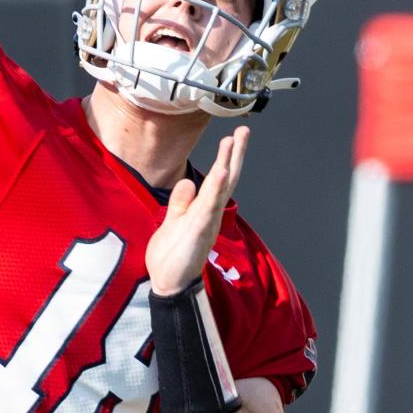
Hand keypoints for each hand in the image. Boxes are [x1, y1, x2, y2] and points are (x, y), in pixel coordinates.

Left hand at [145, 127, 249, 295]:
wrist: (169, 282)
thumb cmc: (173, 255)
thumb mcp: (174, 220)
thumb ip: (182, 202)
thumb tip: (188, 180)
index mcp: (204, 209)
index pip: (219, 179)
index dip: (226, 158)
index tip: (232, 137)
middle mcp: (210, 213)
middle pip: (226, 178)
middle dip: (235, 154)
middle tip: (244, 130)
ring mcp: (207, 221)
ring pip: (220, 188)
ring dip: (227, 163)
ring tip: (234, 140)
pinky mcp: (199, 231)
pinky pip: (209, 206)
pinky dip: (215, 189)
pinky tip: (220, 172)